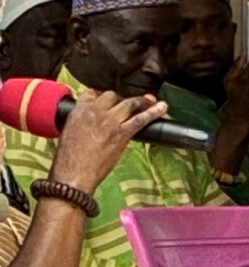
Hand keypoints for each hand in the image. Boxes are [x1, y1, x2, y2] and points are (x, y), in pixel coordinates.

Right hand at [49, 89, 168, 193]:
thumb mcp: (68, 132)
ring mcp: (109, 120)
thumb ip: (81, 123)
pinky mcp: (121, 132)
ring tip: (151, 100)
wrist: (74, 173)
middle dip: (122, 98)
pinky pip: (141, 119)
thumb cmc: (69, 158)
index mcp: (78, 110)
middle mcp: (94, 111)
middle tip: (131, 102)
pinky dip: (153, 112)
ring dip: (142, 101)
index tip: (110, 99)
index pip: (93, 93)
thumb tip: (92, 124)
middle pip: (112, 96)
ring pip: (129, 103)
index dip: (103, 96)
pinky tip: (162, 107)